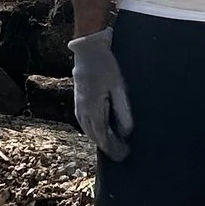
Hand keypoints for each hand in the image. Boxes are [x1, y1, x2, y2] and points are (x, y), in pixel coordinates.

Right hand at [69, 28, 133, 161]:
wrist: (87, 50)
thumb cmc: (105, 67)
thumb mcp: (119, 88)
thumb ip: (122, 111)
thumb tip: (125, 132)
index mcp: (93, 109)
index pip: (103, 137)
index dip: (113, 148)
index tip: (124, 154)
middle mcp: (83, 111)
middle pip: (95, 136)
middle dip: (108, 146)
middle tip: (121, 153)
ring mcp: (78, 106)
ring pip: (88, 130)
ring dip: (99, 139)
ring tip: (112, 145)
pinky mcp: (78, 100)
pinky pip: (84, 122)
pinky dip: (92, 130)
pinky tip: (99, 130)